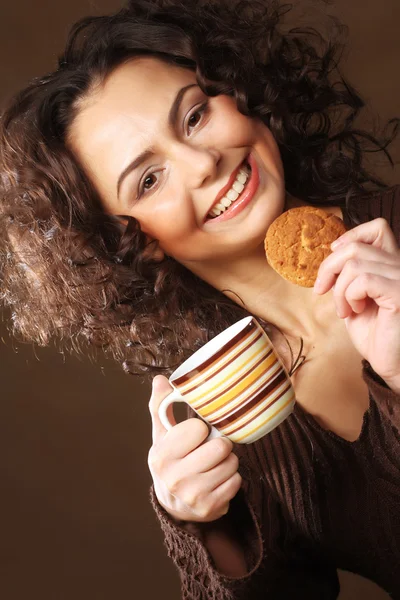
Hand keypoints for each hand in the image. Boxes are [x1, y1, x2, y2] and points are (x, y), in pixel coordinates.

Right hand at [148, 375, 242, 521]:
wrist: (173, 503)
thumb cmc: (172, 460)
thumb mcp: (162, 435)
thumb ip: (161, 406)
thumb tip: (160, 379)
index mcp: (161, 455)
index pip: (198, 428)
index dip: (200, 429)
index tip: (195, 436)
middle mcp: (174, 477)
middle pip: (220, 446)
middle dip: (219, 444)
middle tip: (210, 449)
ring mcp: (193, 495)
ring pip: (231, 463)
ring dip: (227, 460)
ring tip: (214, 464)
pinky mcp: (210, 507)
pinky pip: (237, 481)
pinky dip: (232, 478)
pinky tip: (218, 480)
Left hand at [314, 217, 399, 392]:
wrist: (390, 363)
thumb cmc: (374, 333)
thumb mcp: (353, 297)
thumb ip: (347, 274)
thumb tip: (331, 254)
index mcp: (393, 263)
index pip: (378, 227)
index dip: (350, 237)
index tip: (333, 261)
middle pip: (356, 247)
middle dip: (329, 268)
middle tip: (323, 291)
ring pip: (355, 264)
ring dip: (339, 290)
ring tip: (344, 310)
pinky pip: (364, 280)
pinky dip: (349, 296)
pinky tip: (354, 312)